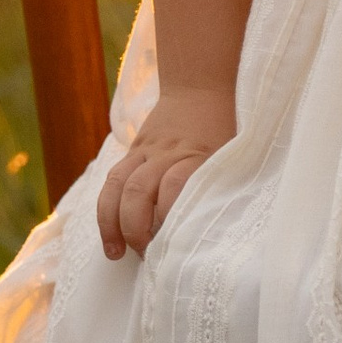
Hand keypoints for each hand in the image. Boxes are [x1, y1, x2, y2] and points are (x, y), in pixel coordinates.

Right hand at [97, 90, 234, 260]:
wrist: (201, 86)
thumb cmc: (226, 128)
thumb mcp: (234, 154)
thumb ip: (224, 185)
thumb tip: (223, 233)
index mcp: (198, 155)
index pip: (176, 186)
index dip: (168, 217)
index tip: (173, 247)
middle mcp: (168, 152)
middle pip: (139, 189)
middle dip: (135, 228)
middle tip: (144, 256)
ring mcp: (147, 150)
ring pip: (118, 184)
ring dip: (113, 222)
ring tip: (115, 252)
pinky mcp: (134, 149)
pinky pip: (113, 177)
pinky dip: (107, 207)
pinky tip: (109, 232)